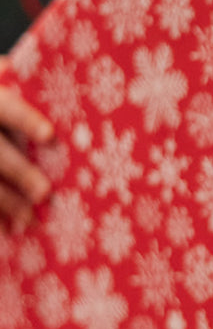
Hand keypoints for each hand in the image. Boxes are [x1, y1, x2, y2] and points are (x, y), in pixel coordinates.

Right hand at [0, 78, 52, 229]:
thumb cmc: (13, 112)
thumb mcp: (19, 96)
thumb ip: (41, 102)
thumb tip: (89, 109)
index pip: (9, 109)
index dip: (28, 121)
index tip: (50, 136)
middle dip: (20, 172)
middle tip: (44, 193)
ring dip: (7, 201)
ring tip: (31, 220)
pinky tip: (8, 231)